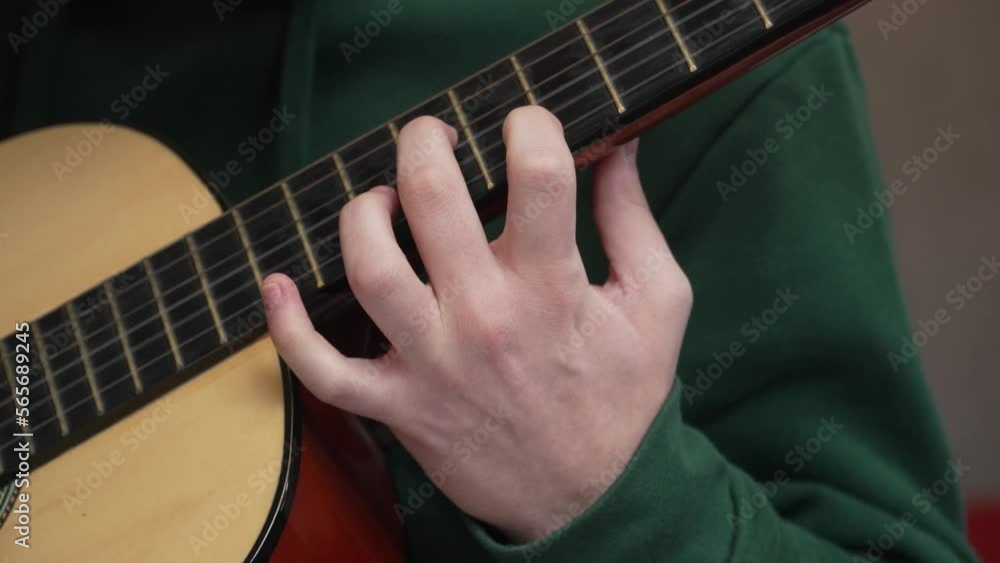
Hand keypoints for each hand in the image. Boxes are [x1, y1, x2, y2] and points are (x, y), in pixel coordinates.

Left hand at [262, 106, 691, 540]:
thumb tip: (618, 148)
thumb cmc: (621, 400)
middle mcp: (484, 319)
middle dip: (426, 144)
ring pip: (369, 270)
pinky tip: (278, 284)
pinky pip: (324, 371)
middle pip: (431, 200)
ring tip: (381, 200)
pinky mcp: (398, 405)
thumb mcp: (657, 306)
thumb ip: (634, 222)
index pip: (538, 177)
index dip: (531, 126)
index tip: (527, 124)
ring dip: (362, 215)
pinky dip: (288, 329)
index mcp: (553, 289)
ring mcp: (432, 364)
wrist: (588, 498)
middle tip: (435, 136)